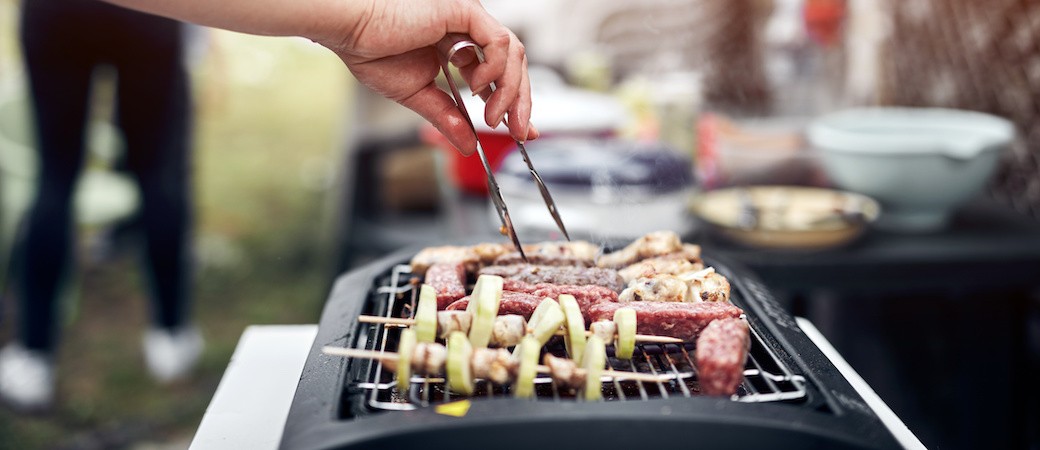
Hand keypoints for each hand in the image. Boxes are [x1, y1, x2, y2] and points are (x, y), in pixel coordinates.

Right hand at [318, 0, 537, 154]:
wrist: (351, 32)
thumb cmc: (372, 51)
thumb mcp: (418, 96)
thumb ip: (447, 119)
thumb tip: (468, 146)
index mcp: (457, 49)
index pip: (499, 75)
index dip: (515, 102)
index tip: (523, 130)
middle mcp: (467, 32)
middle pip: (514, 65)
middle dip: (521, 101)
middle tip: (521, 131)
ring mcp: (468, 20)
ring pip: (512, 53)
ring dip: (509, 90)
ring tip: (492, 116)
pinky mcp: (464, 11)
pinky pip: (498, 40)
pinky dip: (495, 68)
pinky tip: (477, 86)